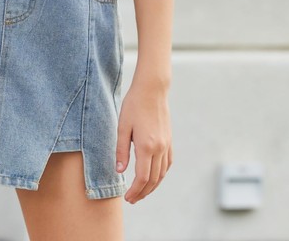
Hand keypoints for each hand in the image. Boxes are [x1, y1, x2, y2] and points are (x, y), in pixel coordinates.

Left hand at [115, 81, 172, 202]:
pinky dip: (160, 175)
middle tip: (132, 200)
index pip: (142, 178)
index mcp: (146, 146)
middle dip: (142, 193)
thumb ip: (121, 150)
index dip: (135, 191)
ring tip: (141, 192)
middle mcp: (159, 148)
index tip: (127, 198)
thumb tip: (119, 171)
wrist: (152, 89)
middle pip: (153, 180)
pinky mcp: (169, 140)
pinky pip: (167, 164)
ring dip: (152, 186)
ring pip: (162, 174)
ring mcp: (166, 145)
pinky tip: (153, 177)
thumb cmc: (134, 105)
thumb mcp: (122, 126)